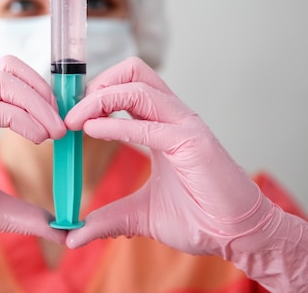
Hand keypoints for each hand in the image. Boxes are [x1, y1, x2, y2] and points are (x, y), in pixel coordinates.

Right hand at [0, 55, 66, 291]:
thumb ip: (27, 215)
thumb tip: (63, 231)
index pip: (13, 79)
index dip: (44, 93)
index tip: (64, 123)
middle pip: (9, 66)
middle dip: (44, 89)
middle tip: (61, 124)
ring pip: (2, 78)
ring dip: (37, 101)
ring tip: (54, 134)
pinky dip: (22, 118)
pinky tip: (39, 139)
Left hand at [64, 57, 307, 291]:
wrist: (237, 235)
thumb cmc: (198, 218)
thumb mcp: (140, 216)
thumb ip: (107, 219)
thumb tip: (73, 236)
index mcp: (162, 124)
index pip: (127, 87)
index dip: (95, 94)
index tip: (70, 115)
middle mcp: (173, 116)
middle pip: (133, 71)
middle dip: (96, 83)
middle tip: (72, 112)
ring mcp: (184, 125)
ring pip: (138, 86)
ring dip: (99, 98)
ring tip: (75, 120)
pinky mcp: (192, 142)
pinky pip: (147, 123)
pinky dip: (115, 123)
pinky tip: (93, 131)